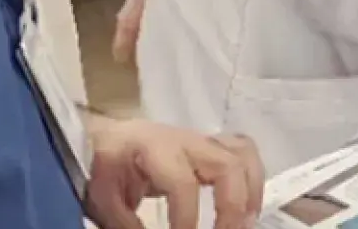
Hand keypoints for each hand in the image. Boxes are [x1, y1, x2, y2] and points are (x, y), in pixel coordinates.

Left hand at [84, 119, 261, 228]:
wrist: (107, 137)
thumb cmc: (105, 167)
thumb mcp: (104, 200)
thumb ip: (127, 225)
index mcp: (154, 149)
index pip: (182, 183)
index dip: (187, 218)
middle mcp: (186, 140)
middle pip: (227, 165)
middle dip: (232, 206)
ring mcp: (203, 139)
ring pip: (243, 153)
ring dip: (251, 190)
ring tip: (245, 222)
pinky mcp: (212, 144)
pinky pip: (244, 151)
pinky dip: (253, 178)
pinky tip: (248, 206)